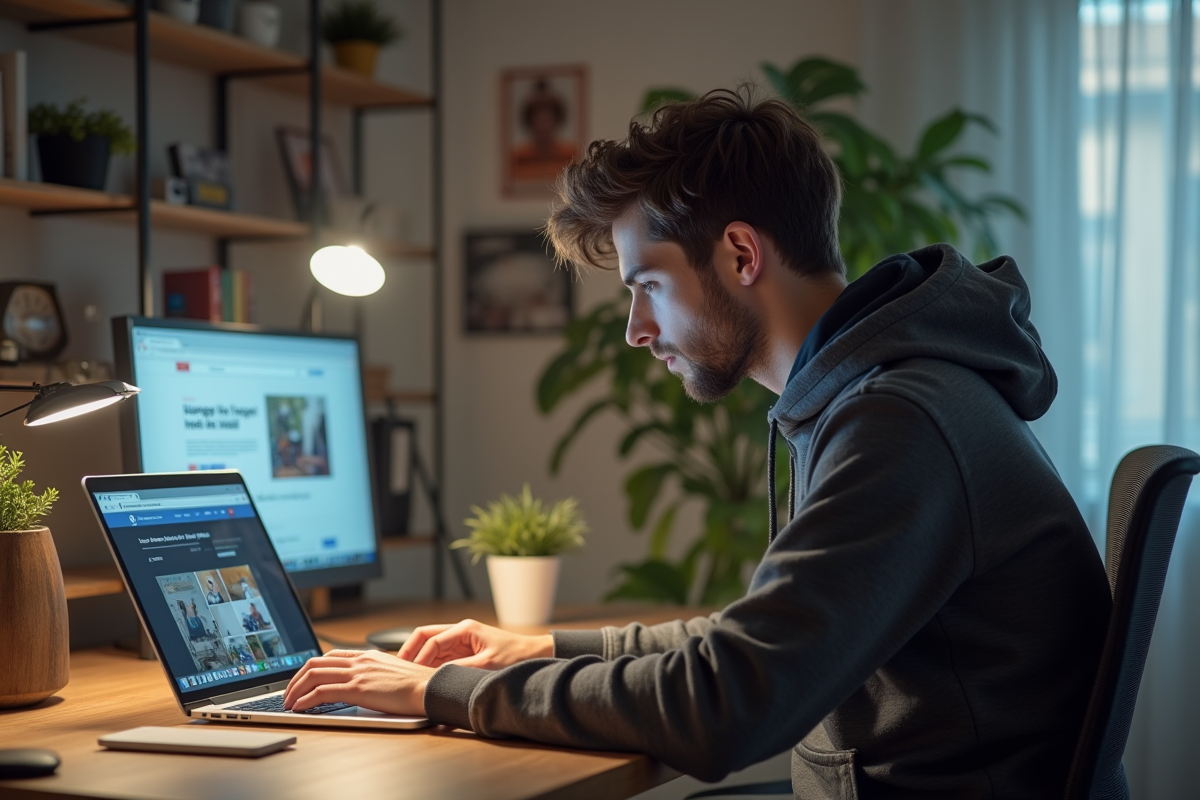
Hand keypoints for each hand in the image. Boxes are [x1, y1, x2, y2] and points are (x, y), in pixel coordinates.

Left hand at [283, 649, 434, 714]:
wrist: (430, 688)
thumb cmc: (418, 686)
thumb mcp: (392, 674)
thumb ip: (375, 675)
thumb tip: (365, 686)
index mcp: (367, 656)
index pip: (330, 656)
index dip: (310, 668)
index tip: (301, 681)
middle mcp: (360, 660)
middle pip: (315, 662)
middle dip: (296, 678)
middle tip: (288, 694)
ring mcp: (358, 673)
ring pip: (313, 674)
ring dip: (295, 689)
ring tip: (288, 703)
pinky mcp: (358, 688)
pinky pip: (322, 691)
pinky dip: (305, 699)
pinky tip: (299, 707)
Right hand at [397, 619, 553, 669]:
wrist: (534, 656)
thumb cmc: (516, 657)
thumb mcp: (487, 665)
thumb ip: (460, 669)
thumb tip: (437, 677)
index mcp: (464, 629)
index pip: (431, 640)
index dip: (418, 657)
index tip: (412, 674)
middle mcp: (460, 632)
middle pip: (425, 637)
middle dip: (410, 651)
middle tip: (398, 669)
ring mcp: (461, 642)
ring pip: (430, 647)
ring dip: (419, 660)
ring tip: (406, 676)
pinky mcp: (465, 652)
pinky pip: (440, 657)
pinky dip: (430, 666)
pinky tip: (423, 678)